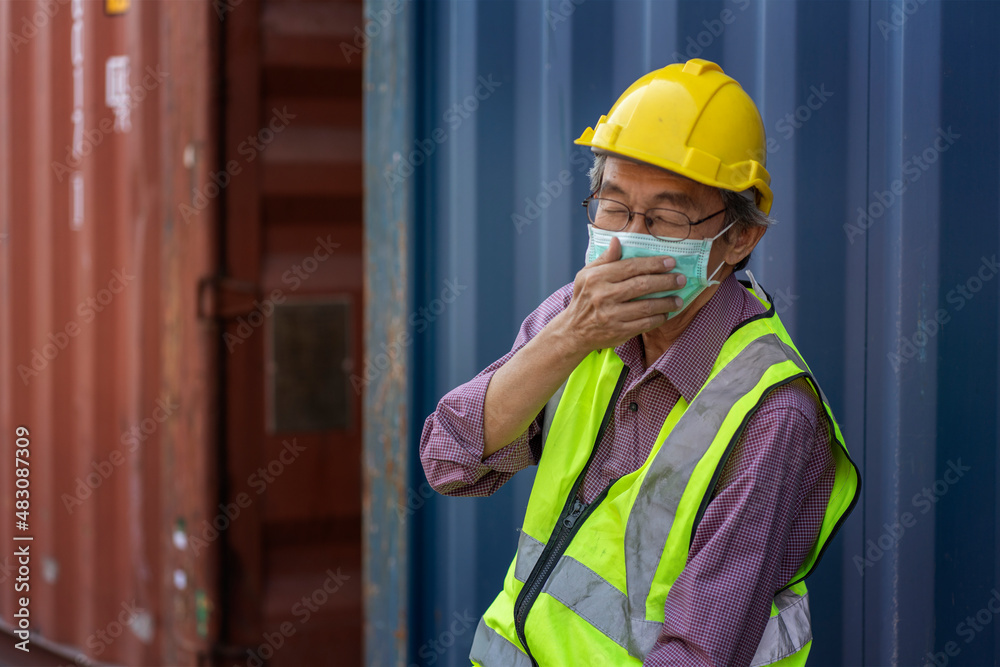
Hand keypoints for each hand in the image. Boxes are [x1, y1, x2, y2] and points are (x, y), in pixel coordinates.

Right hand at [553, 237, 685, 354]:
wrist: (573, 331)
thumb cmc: (584, 298)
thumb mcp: (587, 274)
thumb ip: (605, 259)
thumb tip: (617, 241)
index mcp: (597, 278)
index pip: (631, 267)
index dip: (653, 264)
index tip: (670, 262)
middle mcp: (603, 295)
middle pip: (642, 285)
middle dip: (665, 281)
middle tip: (680, 279)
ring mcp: (611, 315)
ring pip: (646, 306)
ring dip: (667, 302)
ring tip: (679, 299)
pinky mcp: (618, 332)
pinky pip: (644, 324)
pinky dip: (658, 318)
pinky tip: (666, 314)